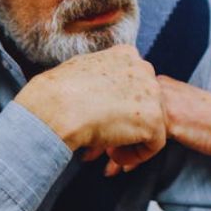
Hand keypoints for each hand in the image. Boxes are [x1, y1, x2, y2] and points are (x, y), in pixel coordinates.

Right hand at [14, 45, 165, 170]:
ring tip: (108, 149)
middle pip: (146, 103)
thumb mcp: (81, 69)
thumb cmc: (57, 93)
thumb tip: (102, 89)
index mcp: (126, 54)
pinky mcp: (154, 119)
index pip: (135, 84)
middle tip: (106, 135)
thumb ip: (101, 75)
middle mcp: (143, 68)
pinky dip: (136, 155)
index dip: (121, 105)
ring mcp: (152, 92)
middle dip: (128, 122)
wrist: (56, 108)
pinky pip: (154, 144)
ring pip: (151, 123)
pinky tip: (114, 156)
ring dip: (131, 139)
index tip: (103, 118)